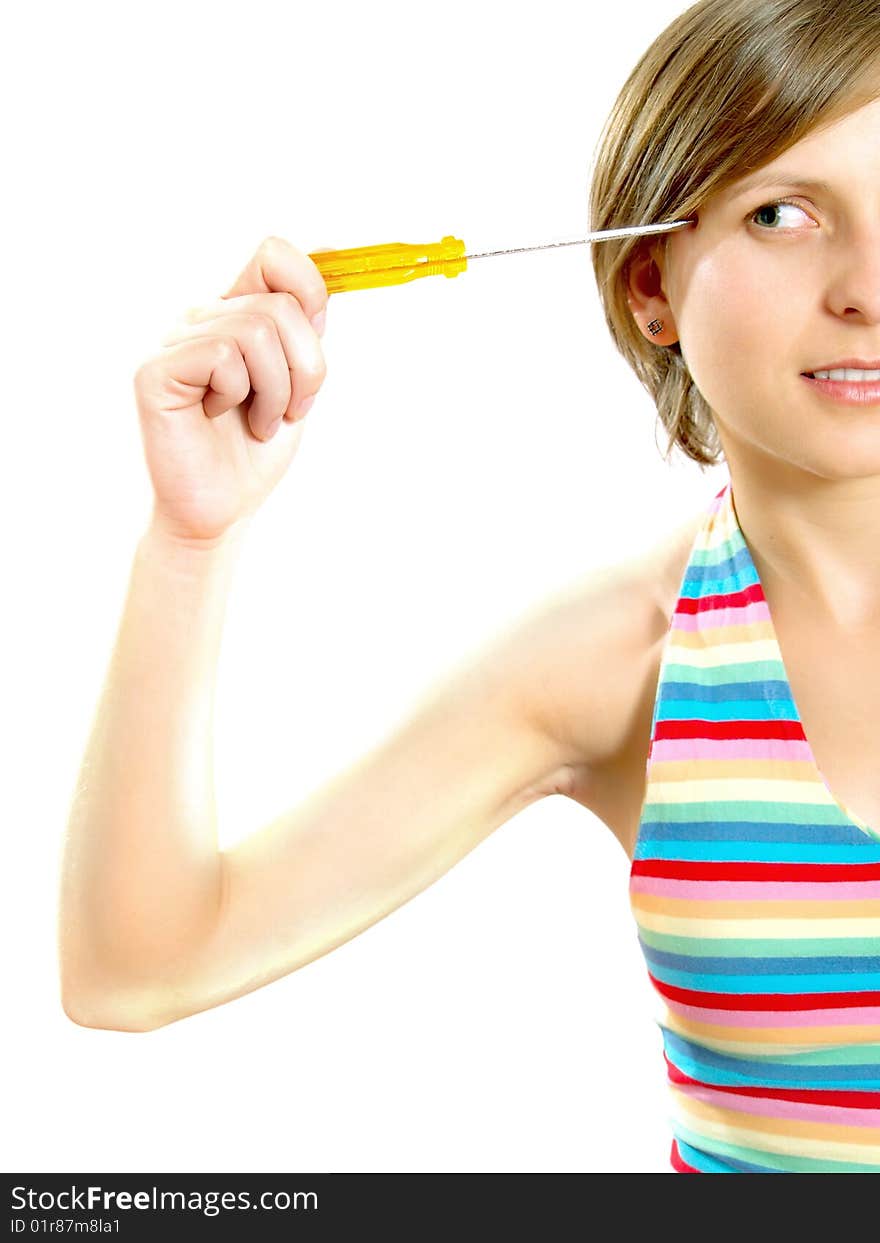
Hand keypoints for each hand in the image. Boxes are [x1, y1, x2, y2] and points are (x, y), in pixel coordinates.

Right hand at [133, 236, 328, 543]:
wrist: (222, 509)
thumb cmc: (255, 449)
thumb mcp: (297, 381)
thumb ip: (306, 326)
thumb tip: (332, 258)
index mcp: (236, 313)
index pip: (274, 255)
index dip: (310, 285)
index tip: (320, 335)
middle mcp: (202, 318)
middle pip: (281, 303)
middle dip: (306, 368)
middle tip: (291, 410)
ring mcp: (175, 341)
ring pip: (257, 329)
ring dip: (276, 390)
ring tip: (258, 420)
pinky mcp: (156, 371)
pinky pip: (223, 355)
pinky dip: (239, 394)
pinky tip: (219, 418)